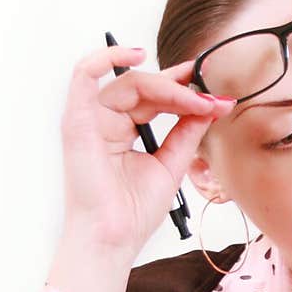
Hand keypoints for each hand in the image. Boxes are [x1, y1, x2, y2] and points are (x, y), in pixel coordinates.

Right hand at [59, 44, 235, 261]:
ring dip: (166, 86)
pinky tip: (136, 53)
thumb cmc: (133, 212)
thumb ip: (187, 133)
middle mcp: (106, 121)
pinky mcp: (77, 119)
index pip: (154, 99)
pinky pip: (84, 74)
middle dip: (182, 89)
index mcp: (124, 131)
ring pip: (128, 82)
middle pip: (145, 88)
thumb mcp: (171, 164)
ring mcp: (90, 118)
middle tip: (211, 97)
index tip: (214, 94)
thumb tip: (210, 105)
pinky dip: (106, 57)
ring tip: (194, 98)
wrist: (113, 238)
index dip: (184, 91)